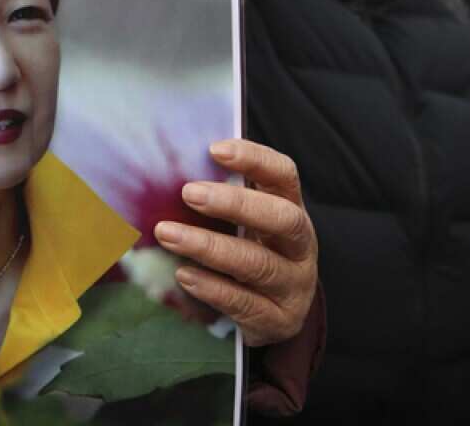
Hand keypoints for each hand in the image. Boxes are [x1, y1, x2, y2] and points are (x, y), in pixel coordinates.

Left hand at [154, 139, 317, 346]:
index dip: (255, 159)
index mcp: (292, 210)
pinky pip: (245, 303)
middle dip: (236, 204)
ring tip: (168, 234)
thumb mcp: (246, 225)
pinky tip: (183, 274)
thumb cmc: (251, 253)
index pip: (284, 176)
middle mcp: (301, 246)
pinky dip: (211, 287)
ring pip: (258, 264)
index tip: (215, 150)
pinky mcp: (279, 321)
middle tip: (189, 193)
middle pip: (282, 218)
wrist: (276, 316)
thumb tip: (170, 171)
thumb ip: (222, 198)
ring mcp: (295, 285)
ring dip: (209, 247)